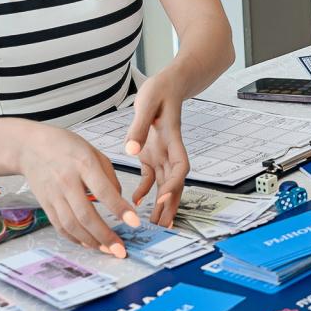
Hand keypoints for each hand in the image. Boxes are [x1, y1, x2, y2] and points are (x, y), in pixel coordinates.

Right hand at [14, 124, 135, 255]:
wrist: (30, 147)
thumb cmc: (67, 147)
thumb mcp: (94, 153)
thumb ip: (110, 177)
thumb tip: (120, 203)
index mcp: (84, 164)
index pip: (104, 190)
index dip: (120, 209)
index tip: (135, 222)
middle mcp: (67, 181)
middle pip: (86, 214)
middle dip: (105, 235)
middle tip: (120, 250)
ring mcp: (54, 194)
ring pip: (72, 224)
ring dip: (91, 241)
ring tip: (107, 250)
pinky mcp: (45, 204)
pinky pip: (60, 226)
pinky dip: (75, 238)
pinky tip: (88, 243)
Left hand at [125, 74, 190, 227]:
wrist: (169, 84)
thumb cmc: (161, 90)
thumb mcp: (147, 103)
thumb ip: (138, 128)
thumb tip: (130, 150)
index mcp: (173, 139)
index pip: (180, 167)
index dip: (173, 185)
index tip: (162, 199)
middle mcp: (170, 151)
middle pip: (175, 183)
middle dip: (170, 205)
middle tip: (163, 226)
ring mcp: (162, 154)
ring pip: (165, 185)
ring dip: (161, 204)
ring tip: (155, 224)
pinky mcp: (152, 154)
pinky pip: (151, 177)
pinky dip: (144, 190)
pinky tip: (135, 201)